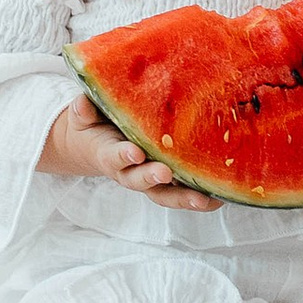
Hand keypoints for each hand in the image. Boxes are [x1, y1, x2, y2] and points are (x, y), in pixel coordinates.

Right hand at [39, 90, 218, 206]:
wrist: (96, 144)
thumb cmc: (94, 125)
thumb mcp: (84, 115)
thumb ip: (83, 110)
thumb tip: (82, 103)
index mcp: (109, 155)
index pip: (114, 157)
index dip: (123, 156)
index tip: (134, 153)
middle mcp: (129, 172)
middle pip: (140, 182)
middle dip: (153, 179)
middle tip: (165, 174)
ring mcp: (149, 178)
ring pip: (165, 194)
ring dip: (184, 198)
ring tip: (204, 199)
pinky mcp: (166, 180)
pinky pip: (182, 191)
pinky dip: (200, 195)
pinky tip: (220, 196)